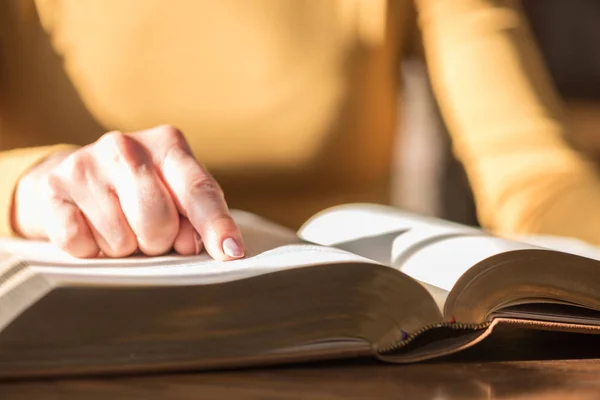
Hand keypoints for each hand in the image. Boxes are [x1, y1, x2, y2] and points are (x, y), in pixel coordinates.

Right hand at [12, 125, 244, 259]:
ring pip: (121, 241)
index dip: (216, 225)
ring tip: (118, 226)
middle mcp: (125, 147)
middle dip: (158, 241)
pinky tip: (90, 228)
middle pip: (158, 223)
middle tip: (150, 234)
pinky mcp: (52, 190)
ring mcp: (84, 165)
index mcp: (167, 144)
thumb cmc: (137, 190)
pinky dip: (91, 249)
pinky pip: (82, 245)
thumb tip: (193, 245)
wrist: (69, 177)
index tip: (231, 252)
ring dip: (124, 247)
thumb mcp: (174, 193)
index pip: (198, 190)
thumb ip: (194, 217)